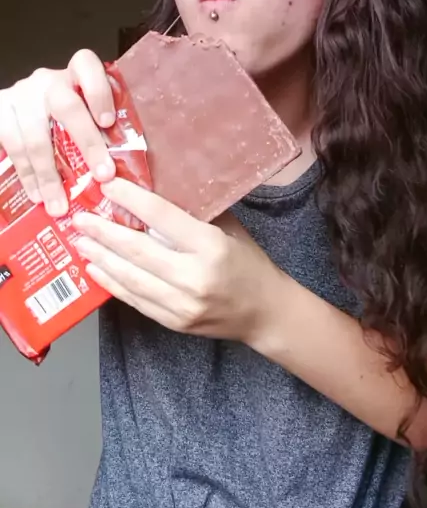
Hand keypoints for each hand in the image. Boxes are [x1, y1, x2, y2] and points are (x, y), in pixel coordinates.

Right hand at [0, 50, 115, 214]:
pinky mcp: (0, 113)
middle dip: (87, 144)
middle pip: (67, 107)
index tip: (108, 122)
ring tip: (61, 205)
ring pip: (35, 137)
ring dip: (50, 176)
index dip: (99, 92)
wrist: (26, 111)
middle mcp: (47, 82)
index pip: (86, 65)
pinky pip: (12, 147)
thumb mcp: (87, 113)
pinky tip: (36, 196)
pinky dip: (27, 176)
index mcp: (74, 73)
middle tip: (103, 176)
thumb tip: (129, 170)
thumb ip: (104, 129)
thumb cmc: (70, 118)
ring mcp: (20, 97)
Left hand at [72, 177, 282, 345]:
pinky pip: (135, 300)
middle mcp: (194, 277)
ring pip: (131, 277)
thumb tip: (156, 188)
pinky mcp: (173, 322)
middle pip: (138, 249)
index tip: (108, 185)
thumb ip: (194, 213)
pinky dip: (112, 283)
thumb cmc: (249, 264)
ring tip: (81, 241)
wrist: (264, 313)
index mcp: (211, 246)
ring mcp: (182, 304)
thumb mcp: (229, 229)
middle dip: (104, 232)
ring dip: (101, 258)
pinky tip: (96, 269)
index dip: (131, 199)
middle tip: (80, 217)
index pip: (162, 217)